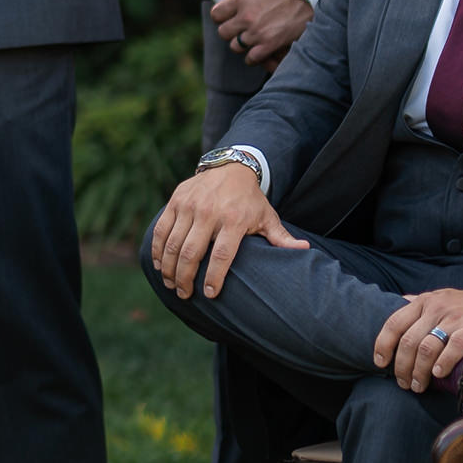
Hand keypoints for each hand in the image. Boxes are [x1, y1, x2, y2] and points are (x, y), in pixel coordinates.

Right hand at [147, 160, 308, 299]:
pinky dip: (157, 250)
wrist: (231, 168)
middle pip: (191, 252)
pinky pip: (161, 230)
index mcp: (234, 220)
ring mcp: (190, 206)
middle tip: (184, 295)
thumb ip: (282, 238)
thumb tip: (305, 250)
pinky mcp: (176, 201)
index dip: (214, 277)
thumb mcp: (268, 217)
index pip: (222, 255)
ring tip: (172, 285)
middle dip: (185, 278)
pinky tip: (160, 266)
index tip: (209, 295)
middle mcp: (210, 212)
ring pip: (173, 244)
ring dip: (169, 269)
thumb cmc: (251, 200)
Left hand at [210, 0, 312, 70]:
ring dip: (242, 44)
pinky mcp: (271, 44)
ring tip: (249, 41)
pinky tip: (259, 52)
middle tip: (239, 29)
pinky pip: (252, 58)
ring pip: (236, 47)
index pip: (216, 14)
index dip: (220, 16)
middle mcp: (245, 17)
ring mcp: (257, 32)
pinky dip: (254, 57)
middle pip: (223, 33)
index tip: (226, 16)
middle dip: (230, 31)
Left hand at [374, 271, 462, 391]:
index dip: (382, 345)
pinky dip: (443, 363)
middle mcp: (437, 309)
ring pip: (427, 347)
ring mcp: (457, 319)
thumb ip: (418, 305)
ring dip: (419, 371)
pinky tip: (439, 375)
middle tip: (404, 384)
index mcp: (425, 302)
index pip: (394, 323)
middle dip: (402, 367)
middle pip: (408, 341)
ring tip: (419, 386)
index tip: (380, 363)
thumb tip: (394, 305)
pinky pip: (454, 347)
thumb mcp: (441, 298)